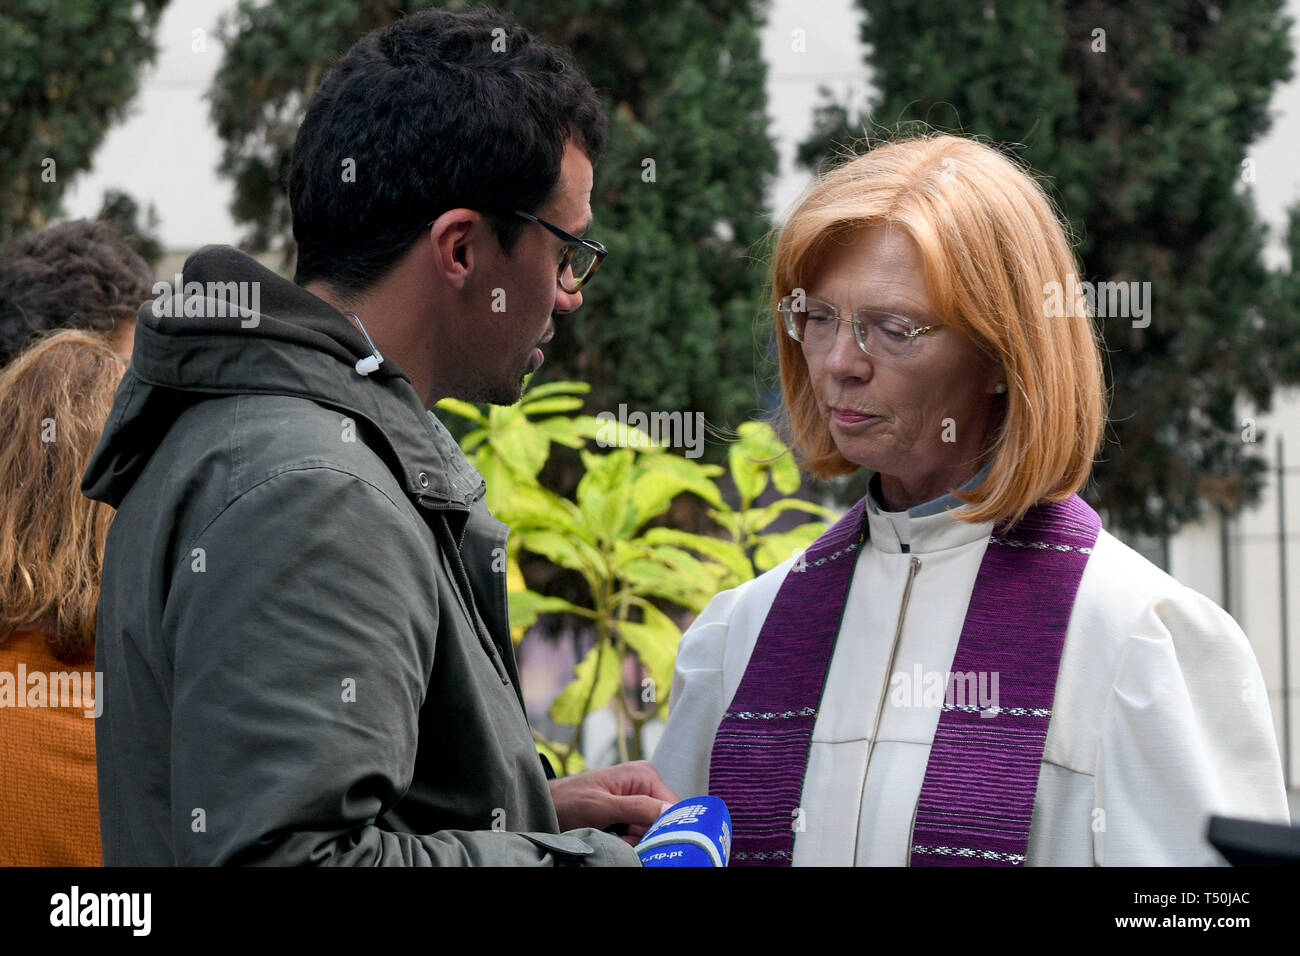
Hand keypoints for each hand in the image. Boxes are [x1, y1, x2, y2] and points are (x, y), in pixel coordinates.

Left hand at [549, 760, 677, 845]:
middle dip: (642, 836)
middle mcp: (645, 786)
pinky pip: (638, 836)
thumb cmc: (568, 801)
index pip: (674, 809)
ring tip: (610, 834)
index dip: (663, 828)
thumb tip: (671, 812)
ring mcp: (637, 802)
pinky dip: (625, 842)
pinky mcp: (628, 816)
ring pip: (650, 834)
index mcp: (645, 775)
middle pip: (662, 823)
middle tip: (618, 834)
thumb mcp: (601, 806)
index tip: (638, 836)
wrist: (546, 807)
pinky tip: (610, 836)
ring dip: (632, 841)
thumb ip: (637, 808)